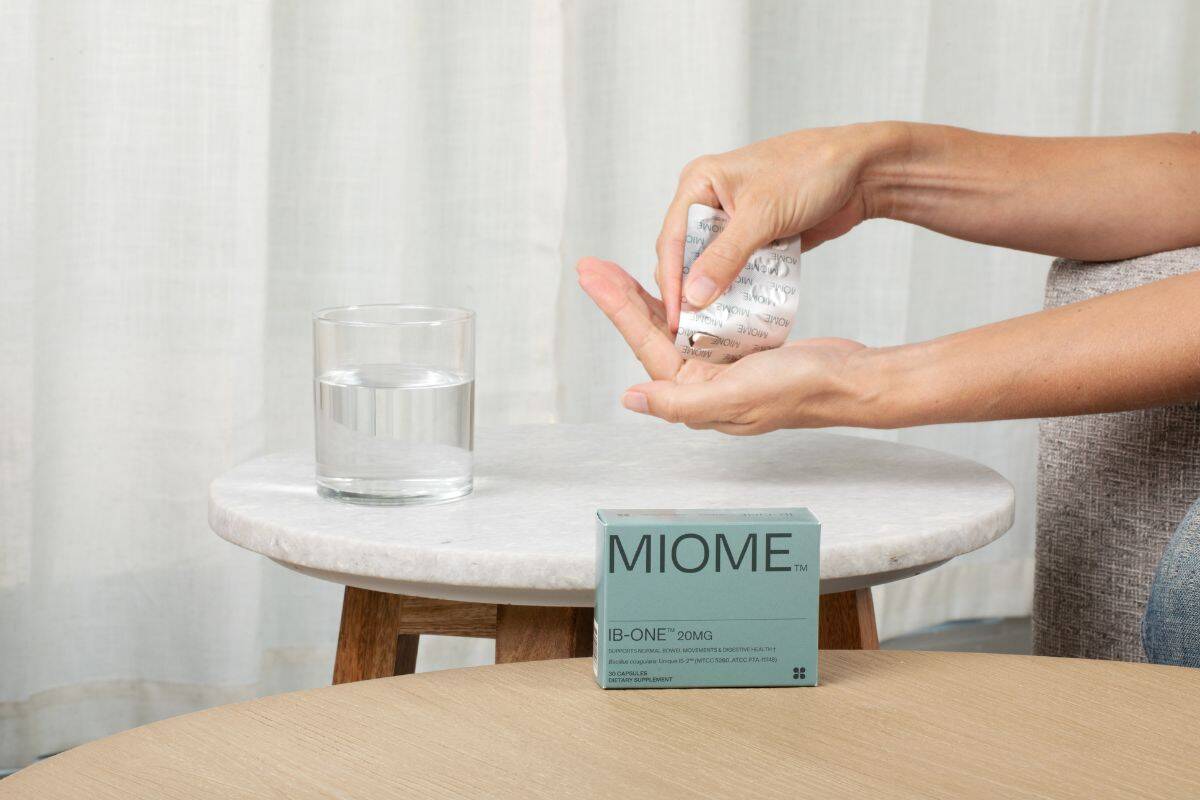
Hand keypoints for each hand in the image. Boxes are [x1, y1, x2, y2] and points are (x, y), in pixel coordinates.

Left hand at [578, 257, 870, 433]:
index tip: (593, 275)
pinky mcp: (744, 352)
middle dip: (622, 298)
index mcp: (693, 393)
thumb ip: (680, 402)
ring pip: (676, 324)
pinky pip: (706, 320)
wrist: (850, 381)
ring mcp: (722, 367)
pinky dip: (692, 298)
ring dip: (651, 296)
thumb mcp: (735, 396)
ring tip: (621, 271)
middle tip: (594, 266)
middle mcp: (702, 382)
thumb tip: (631, 399)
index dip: (617, 306)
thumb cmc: (799, 390)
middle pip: (653, 331)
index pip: (645, 342)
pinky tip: (681, 280)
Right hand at [654, 122, 908, 330]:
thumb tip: (693, 297)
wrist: (862, 170)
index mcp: (699, 184)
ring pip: (711, 266)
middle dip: (688, 291)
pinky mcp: (756, 238)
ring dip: (714, 294)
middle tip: (691, 330)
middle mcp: (710, 201)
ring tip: (711, 329)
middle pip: (686, 256)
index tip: (674, 320)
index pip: (671, 239)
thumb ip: (726, 257)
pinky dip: (738, 290)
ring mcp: (733, 221)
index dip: (670, 282)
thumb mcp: (762, 214)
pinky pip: (738, 270)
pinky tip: (738, 314)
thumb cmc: (811, 171)